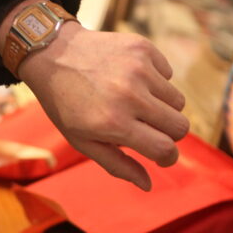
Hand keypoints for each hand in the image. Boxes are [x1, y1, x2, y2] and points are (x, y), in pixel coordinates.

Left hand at [0, 0, 188, 190]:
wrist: (52, 53)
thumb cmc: (66, 103)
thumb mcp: (82, 140)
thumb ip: (117, 165)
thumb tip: (148, 184)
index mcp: (114, 123)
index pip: (164, 148)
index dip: (168, 157)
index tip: (162, 156)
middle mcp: (129, 95)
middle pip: (180, 126)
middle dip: (168, 133)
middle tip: (148, 128)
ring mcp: (138, 69)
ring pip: (178, 100)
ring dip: (162, 106)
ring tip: (136, 102)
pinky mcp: (142, 48)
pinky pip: (168, 74)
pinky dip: (156, 80)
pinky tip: (131, 78)